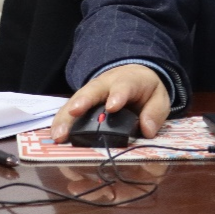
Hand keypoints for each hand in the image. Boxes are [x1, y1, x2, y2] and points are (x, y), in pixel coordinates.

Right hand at [50, 65, 170, 142]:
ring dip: (66, 117)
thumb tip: (146, 130)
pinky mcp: (80, 104)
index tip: (113, 106)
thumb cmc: (145, 89)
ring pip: (75, 101)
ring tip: (59, 135)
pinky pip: (68, 112)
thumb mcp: (159, 97)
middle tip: (74, 112)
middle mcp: (105, 85)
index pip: (124, 85)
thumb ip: (155, 112)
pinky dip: (61, 124)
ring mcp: (90, 93)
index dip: (118, 95)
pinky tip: (55, 137)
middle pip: (92, 90)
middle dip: (83, 101)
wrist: (132, 76)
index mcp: (128, 81)